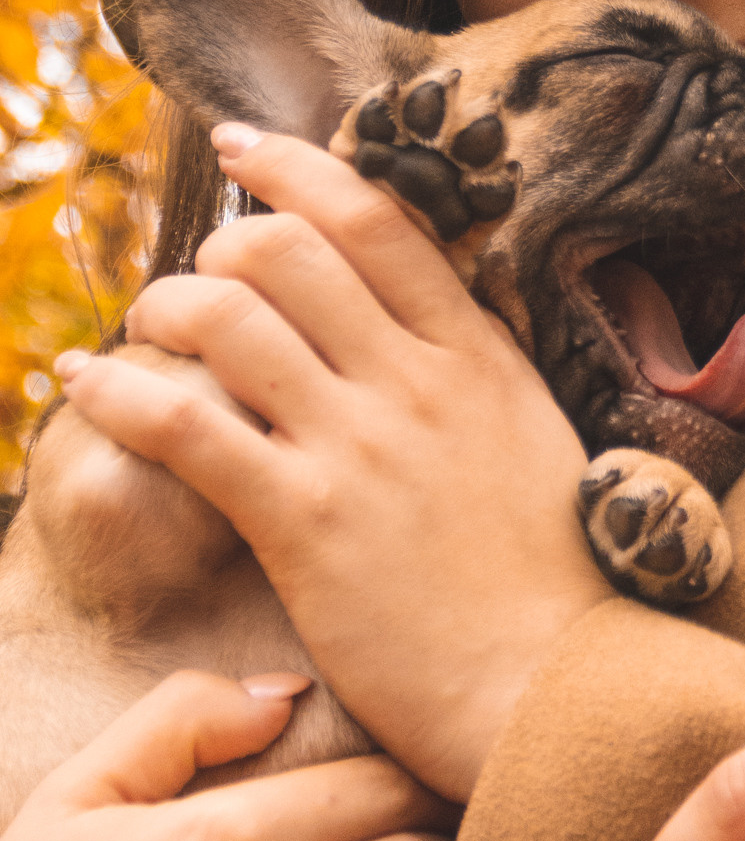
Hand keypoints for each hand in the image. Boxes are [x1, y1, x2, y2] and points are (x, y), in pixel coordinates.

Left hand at [58, 127, 608, 799]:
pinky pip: (185, 423)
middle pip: (285, 250)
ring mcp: (359, 447)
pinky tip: (85, 386)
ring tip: (144, 332)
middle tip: (197, 280)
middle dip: (217, 248)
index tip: (242, 148)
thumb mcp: (535, 448)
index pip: (374, 220)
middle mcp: (416, 382)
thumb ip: (472, 382)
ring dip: (163, 309)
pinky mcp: (303, 521)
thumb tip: (410, 340)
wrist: (564, 692)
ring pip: (226, 318)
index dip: (293, 168)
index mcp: (479, 357)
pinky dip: (119, 391)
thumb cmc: (557, 591)